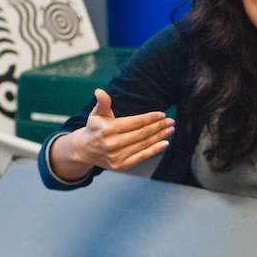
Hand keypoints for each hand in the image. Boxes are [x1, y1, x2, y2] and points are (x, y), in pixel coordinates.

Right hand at [49, 88, 173, 180]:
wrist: (85, 150)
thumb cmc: (95, 128)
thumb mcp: (96, 114)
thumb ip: (102, 103)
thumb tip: (99, 91)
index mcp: (107, 129)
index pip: (135, 122)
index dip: (150, 118)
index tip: (162, 114)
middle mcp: (112, 144)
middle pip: (142, 134)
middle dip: (158, 126)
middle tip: (171, 121)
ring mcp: (116, 156)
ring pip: (144, 144)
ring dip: (160, 136)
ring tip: (170, 130)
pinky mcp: (120, 166)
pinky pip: (141, 157)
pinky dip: (155, 150)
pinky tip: (165, 143)